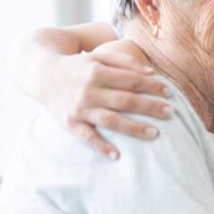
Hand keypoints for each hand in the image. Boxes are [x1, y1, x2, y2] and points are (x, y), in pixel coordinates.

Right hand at [45, 40, 171, 158]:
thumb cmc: (78, 66)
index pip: (132, 80)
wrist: (42, 73)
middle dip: (150, 107)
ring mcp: (79, 108)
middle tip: (171, 114)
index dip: (153, 87)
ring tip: (155, 133)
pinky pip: (87, 137)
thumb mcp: (98, 57)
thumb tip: (152, 72)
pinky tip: (117, 155)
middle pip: (126, 100)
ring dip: (134, 127)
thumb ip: (124, 62)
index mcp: (98, 71)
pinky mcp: (69, 123)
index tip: (170, 94)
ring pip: (111, 120)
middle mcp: (89, 90)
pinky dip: (101, 146)